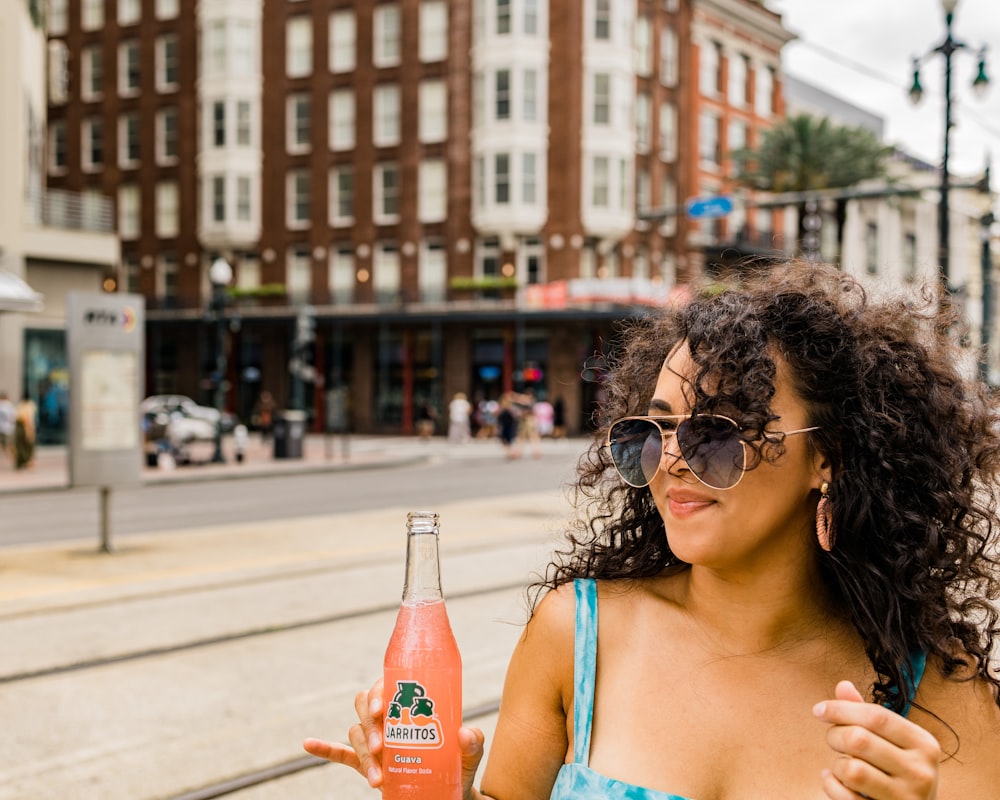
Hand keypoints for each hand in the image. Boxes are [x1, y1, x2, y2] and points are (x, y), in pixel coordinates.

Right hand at [303, 677, 487, 797]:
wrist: (450, 798)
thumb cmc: (459, 771)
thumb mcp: (469, 757)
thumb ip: (472, 745)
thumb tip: (465, 732)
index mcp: (411, 709)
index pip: (389, 687)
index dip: (380, 691)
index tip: (383, 708)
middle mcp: (391, 721)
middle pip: (366, 707)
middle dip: (369, 723)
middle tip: (381, 746)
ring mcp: (377, 743)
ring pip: (356, 732)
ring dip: (363, 751)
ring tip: (376, 776)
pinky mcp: (368, 765)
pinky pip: (341, 753)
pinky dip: (325, 748)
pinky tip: (308, 744)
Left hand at [813, 680, 940, 798]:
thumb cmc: (895, 768)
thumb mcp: (890, 739)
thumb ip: (866, 713)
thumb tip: (843, 685)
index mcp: (924, 744)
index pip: (876, 716)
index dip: (841, 709)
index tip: (818, 710)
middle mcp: (921, 772)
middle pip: (859, 739)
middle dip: (834, 735)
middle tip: (833, 740)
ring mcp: (907, 799)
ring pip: (851, 770)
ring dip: (836, 765)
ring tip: (840, 765)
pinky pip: (845, 797)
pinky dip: (831, 785)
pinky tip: (835, 781)